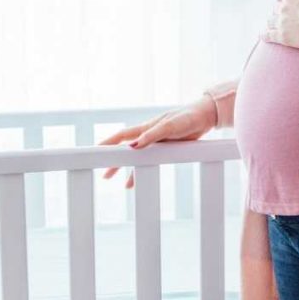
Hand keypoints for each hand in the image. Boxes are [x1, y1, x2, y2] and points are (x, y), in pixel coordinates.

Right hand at [100, 95, 216, 188]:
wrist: (204, 117)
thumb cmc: (187, 118)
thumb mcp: (169, 127)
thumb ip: (151, 135)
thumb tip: (132, 146)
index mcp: (146, 127)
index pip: (121, 136)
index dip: (108, 143)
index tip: (94, 151)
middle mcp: (148, 135)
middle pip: (125, 149)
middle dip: (114, 160)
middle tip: (104, 174)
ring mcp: (156, 142)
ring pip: (137, 158)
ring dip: (127, 169)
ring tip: (118, 182)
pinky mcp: (166, 148)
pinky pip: (150, 161)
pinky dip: (142, 171)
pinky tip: (137, 182)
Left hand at [261, 0, 298, 49]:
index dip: (289, 4)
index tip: (293, 9)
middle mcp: (284, 7)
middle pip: (276, 9)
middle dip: (279, 12)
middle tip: (285, 18)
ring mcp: (282, 22)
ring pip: (271, 21)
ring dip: (271, 22)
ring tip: (272, 26)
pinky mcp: (282, 36)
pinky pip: (268, 35)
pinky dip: (264, 35)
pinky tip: (263, 35)